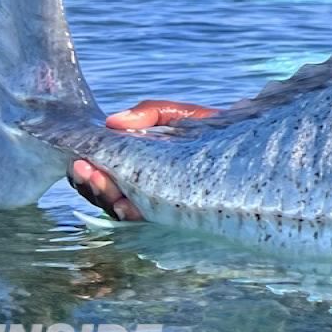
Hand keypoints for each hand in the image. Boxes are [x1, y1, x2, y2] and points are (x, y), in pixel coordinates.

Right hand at [67, 100, 220, 220]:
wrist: (251, 143)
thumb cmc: (214, 130)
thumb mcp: (180, 115)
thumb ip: (149, 112)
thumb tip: (112, 121)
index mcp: (139, 166)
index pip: (102, 175)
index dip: (87, 172)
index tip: (79, 160)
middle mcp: (144, 188)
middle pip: (105, 195)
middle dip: (91, 185)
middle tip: (85, 169)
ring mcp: (160, 203)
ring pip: (120, 209)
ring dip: (106, 197)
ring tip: (102, 181)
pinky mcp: (178, 215)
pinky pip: (148, 219)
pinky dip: (132, 213)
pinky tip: (125, 204)